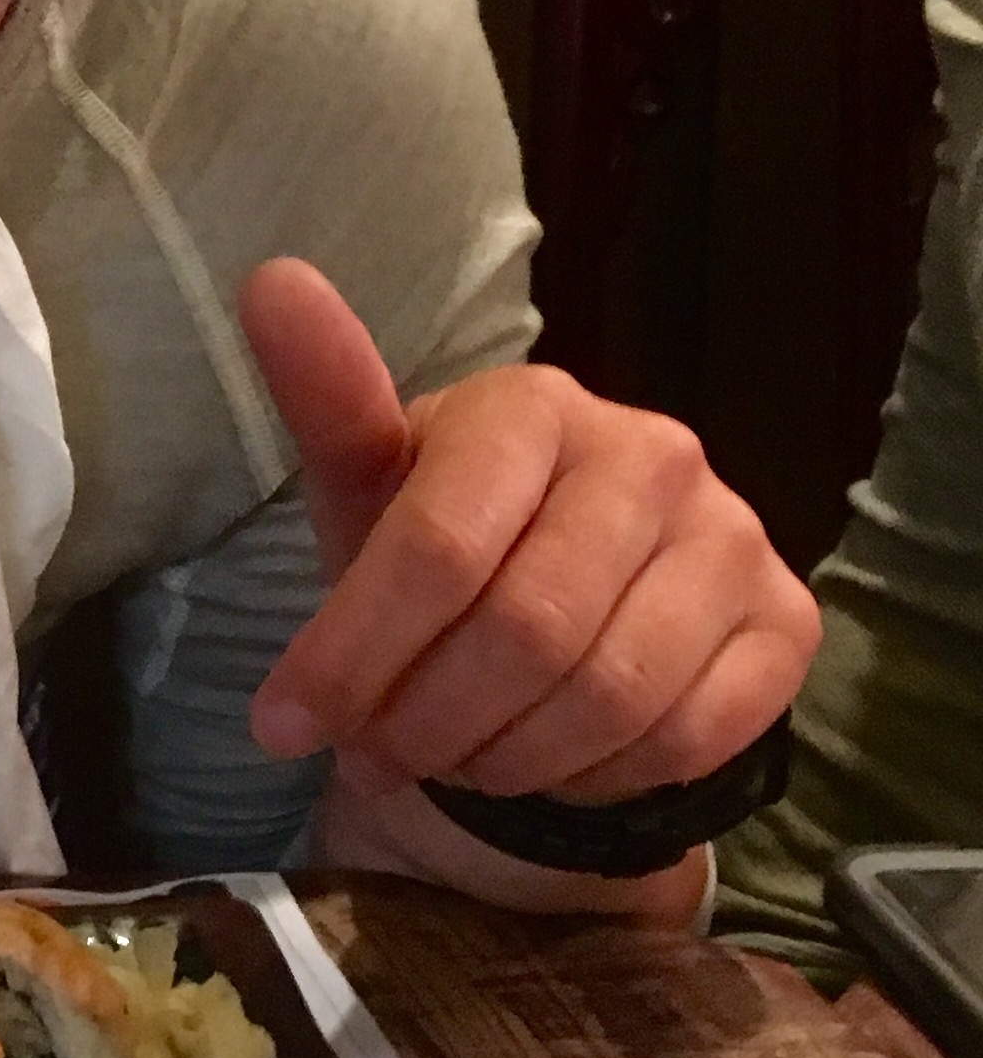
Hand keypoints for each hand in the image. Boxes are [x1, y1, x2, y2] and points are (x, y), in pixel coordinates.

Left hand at [237, 258, 818, 902]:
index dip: (353, 654)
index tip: (284, 726)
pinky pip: (686, 737)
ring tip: (451, 756)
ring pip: (607, 696)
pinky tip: (547, 762)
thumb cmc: (440, 538)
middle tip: (378, 752)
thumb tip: (271, 281)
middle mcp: (651, 452)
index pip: (438, 547)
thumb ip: (325, 399)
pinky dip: (595, 776)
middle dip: (427, 719)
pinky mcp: (786, 621)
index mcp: (533, 405)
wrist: (555, 611)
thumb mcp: (366, 483)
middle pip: (525, 632)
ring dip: (504, 756)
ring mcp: (732, 535)